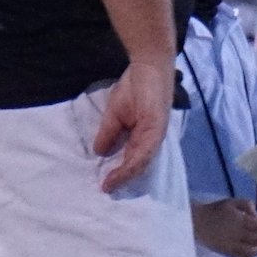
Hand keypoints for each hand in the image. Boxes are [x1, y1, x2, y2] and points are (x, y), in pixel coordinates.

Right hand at [93, 60, 173, 192]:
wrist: (148, 65)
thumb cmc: (135, 86)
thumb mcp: (115, 114)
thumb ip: (109, 133)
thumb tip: (99, 152)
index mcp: (144, 137)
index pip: (132, 160)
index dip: (119, 173)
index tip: (104, 185)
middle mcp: (153, 139)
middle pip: (139, 166)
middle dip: (122, 179)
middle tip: (105, 190)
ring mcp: (157, 134)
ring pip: (142, 162)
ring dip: (125, 175)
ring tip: (110, 185)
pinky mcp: (158, 127)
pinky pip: (145, 150)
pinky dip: (132, 163)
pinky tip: (120, 171)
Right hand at [191, 199, 256, 256]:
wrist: (198, 223)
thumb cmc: (216, 210)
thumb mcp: (232, 202)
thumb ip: (247, 205)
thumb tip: (256, 216)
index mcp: (239, 221)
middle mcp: (237, 235)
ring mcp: (233, 246)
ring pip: (252, 250)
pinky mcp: (228, 253)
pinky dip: (252, 256)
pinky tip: (256, 252)